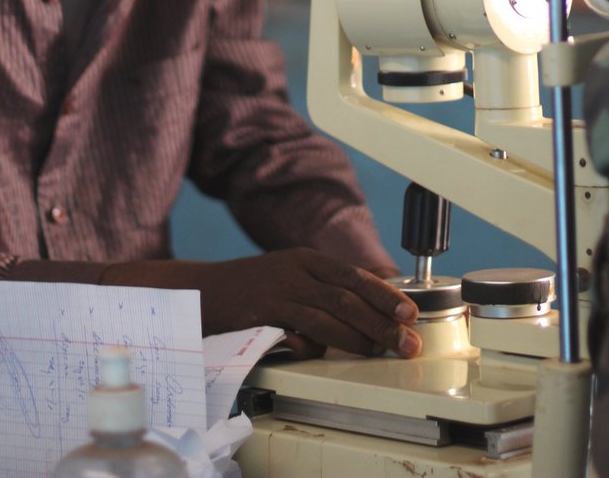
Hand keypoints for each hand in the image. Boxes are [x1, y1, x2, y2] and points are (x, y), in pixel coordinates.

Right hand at [102, 249, 420, 359]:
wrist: (197, 291)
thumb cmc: (244, 294)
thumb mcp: (286, 286)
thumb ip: (317, 296)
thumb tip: (357, 316)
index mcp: (306, 259)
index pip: (355, 274)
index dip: (385, 293)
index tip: (411, 311)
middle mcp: (298, 266)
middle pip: (352, 290)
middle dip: (385, 315)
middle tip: (410, 337)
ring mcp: (283, 282)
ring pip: (335, 306)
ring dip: (366, 330)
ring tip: (388, 348)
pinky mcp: (267, 302)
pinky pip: (308, 321)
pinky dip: (330, 337)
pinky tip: (345, 349)